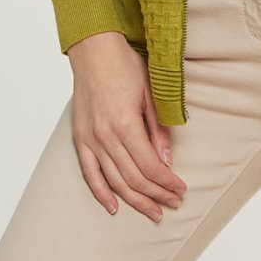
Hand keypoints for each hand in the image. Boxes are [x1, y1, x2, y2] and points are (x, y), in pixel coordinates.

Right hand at [66, 31, 187, 222]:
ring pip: (114, 181)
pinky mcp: (79, 138)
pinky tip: (113, 207)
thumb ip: (159, 128)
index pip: (151, 166)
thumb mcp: (150, 92)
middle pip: (134, 178)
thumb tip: (167, 160)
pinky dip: (101, 193)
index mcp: (126, 124)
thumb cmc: (125, 65)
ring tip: (152, 211)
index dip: (167, 182)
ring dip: (135, 200)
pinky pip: (89, 173)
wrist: (94, 49)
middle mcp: (106, 136)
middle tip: (173, 203)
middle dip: (157, 195)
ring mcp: (91, 139)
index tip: (181, 189)